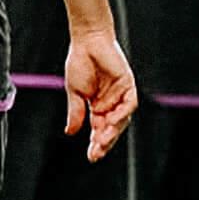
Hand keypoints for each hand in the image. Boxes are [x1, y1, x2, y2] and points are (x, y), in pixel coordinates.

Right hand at [63, 28, 135, 162]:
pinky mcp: (128, 86)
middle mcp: (111, 103)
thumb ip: (76, 112)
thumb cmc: (80, 63)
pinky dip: (121, 114)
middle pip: (111, 128)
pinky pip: (129, 105)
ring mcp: (121, 95)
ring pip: (121, 119)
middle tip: (96, 154)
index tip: (91, 157)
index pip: (99, 130)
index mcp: (98, 106)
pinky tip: (111, 121)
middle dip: (104, 142)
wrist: (87, 42)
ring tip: (101, 141)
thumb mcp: (75, 92)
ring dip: (112, 131)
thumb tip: (70, 132)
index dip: (96, 144)